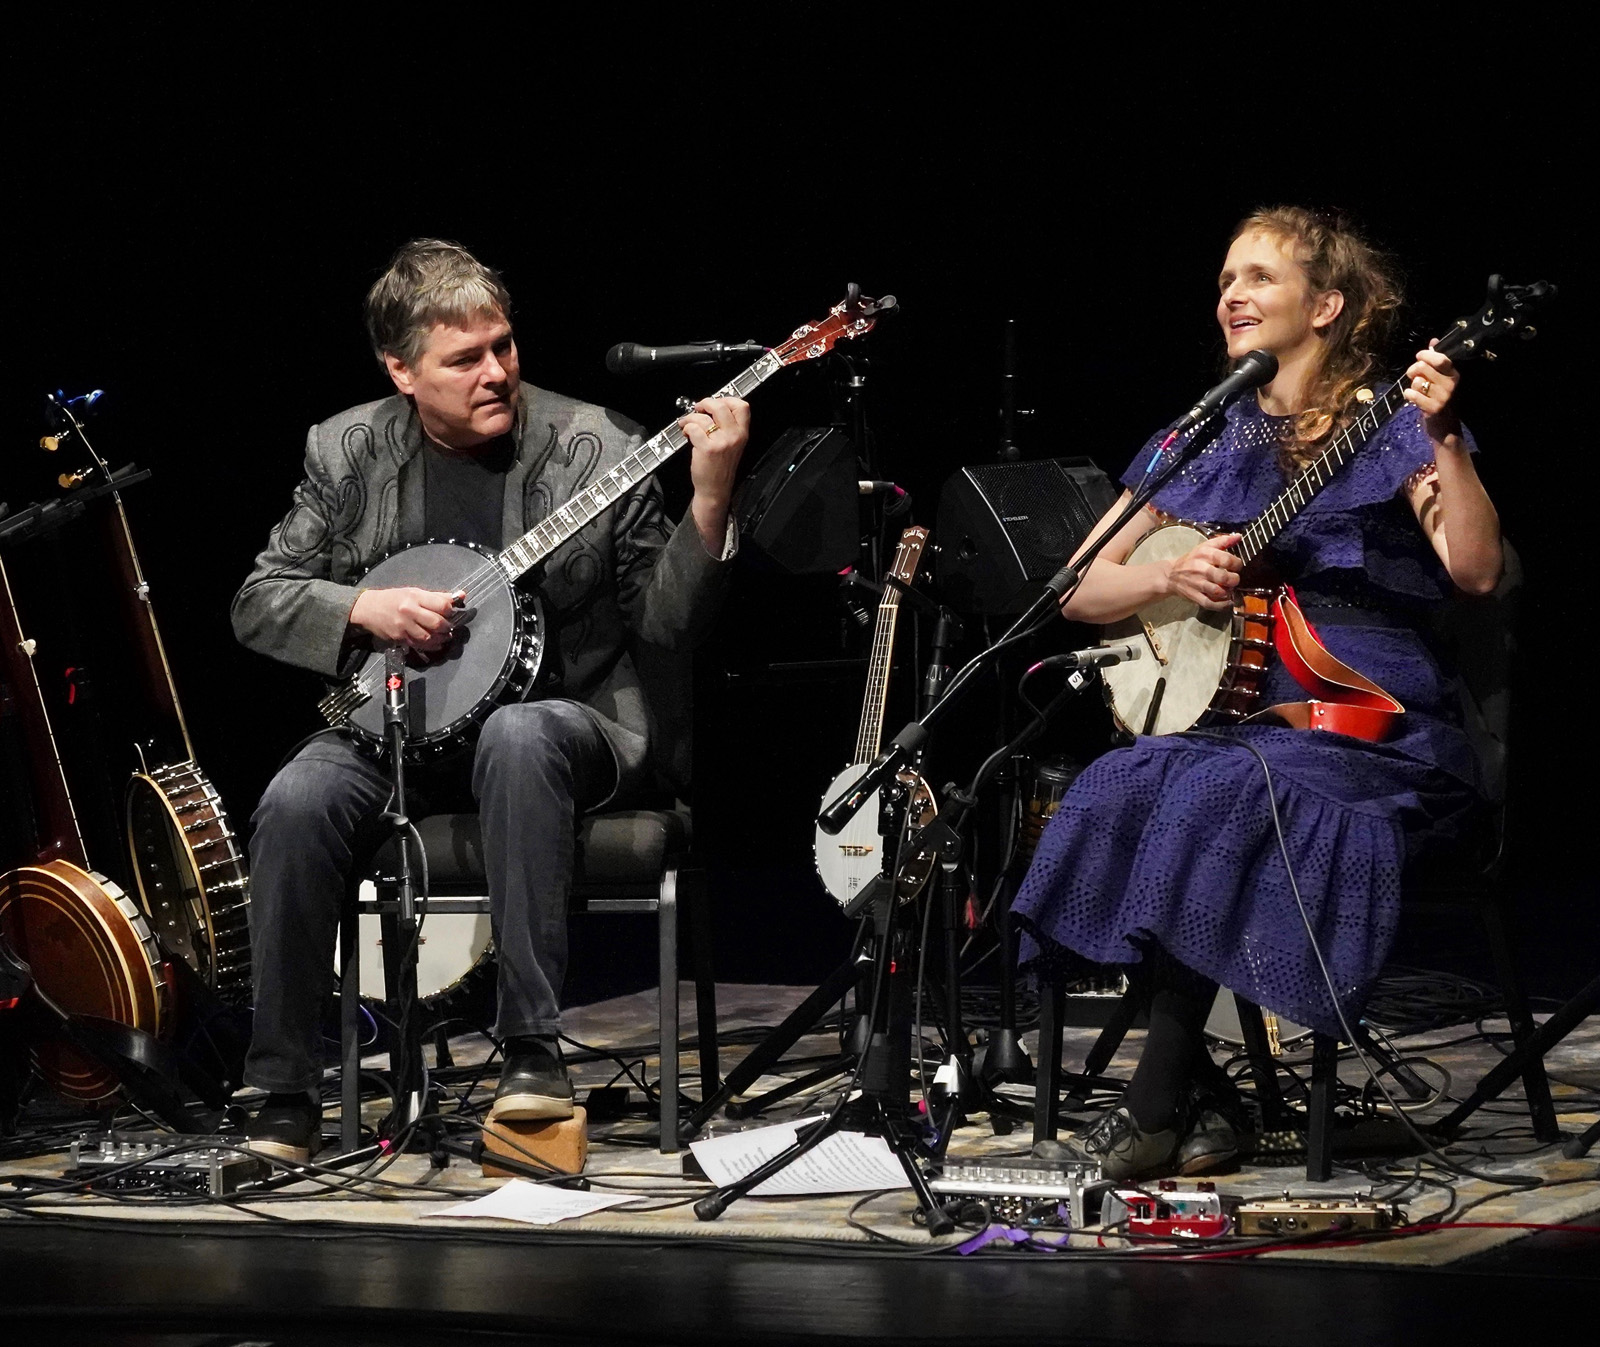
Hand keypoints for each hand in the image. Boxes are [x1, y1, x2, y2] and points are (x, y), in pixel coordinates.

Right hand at [349, 586, 462, 650]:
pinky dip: (431, 646)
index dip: (451, 611)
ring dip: (441, 639)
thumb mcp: (414, 592)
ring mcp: (403, 626)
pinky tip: (436, 644)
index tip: (452, 613)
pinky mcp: (399, 638)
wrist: (368, 609)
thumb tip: (461, 595)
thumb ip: (437, 596)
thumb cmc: (394, 598)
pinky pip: (419, 645)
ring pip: (429, 637)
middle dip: (447, 627)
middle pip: (437, 623)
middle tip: (450, 628)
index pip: (442, 605)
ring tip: (445, 636)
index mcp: (415, 597)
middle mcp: (409, 611)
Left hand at [680, 395, 750, 550]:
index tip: (716, 403)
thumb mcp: (733, 446)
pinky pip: (694, 428)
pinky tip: (686, 433)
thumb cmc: (721, 468)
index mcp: (742, 434)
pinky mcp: (707, 449)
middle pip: (721, 405)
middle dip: (705, 403)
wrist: (715, 490)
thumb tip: (712, 408)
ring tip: (688, 424)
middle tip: (698, 409)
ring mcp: (722, 442)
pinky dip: (686, 428)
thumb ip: (728, 427)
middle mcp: (734, 436)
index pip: (742, 406)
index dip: (727, 399)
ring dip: (691, 418)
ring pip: (704, 417)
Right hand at [1164, 533, 1241, 610]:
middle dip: (1234, 580)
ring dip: (1228, 592)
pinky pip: (1210, 603)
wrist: (1171, 574)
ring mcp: (1197, 584)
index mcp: (1205, 555)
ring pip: (1217, 591)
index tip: (1237, 567)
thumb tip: (1239, 536)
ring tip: (1229, 589)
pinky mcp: (1194, 596)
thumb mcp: (1205, 547)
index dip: (1237, 564)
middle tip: (1234, 579)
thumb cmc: (1192, 560)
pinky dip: (1221, 605)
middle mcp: (1201, 569)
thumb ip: (1223, 541)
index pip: (1226, 559)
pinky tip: (1227, 602)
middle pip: (1222, 577)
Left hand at [1402, 341, 1461, 437]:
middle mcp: (1451, 384)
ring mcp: (1443, 397)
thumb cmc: (1440, 400)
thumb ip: (1436, 361)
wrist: (1445, 428)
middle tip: (1413, 376)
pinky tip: (1412, 398)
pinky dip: (1409, 395)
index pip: (1440, 358)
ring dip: (1412, 385)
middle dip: (1413, 370)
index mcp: (1454, 374)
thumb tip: (1433, 341)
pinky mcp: (1434, 408)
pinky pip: (1412, 394)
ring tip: (1418, 391)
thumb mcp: (1441, 380)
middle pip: (1423, 367)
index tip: (1419, 356)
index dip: (1426, 355)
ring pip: (1416, 381)